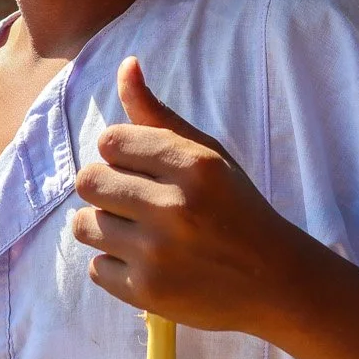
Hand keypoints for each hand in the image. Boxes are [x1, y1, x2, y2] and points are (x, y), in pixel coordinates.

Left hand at [70, 57, 299, 331]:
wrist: (274, 281)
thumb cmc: (236, 208)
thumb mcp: (208, 156)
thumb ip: (158, 114)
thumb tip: (126, 65)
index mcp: (194, 165)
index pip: (110, 141)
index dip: (121, 154)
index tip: (143, 169)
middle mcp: (174, 207)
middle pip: (88, 181)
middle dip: (107, 189)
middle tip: (138, 202)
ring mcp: (158, 254)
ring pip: (84, 225)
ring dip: (106, 227)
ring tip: (141, 233)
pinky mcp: (147, 293)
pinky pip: (95, 268)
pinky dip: (116, 266)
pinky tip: (149, 263)